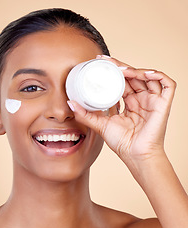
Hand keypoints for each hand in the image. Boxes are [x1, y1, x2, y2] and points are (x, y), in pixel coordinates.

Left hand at [68, 56, 176, 170]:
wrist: (134, 155)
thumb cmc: (121, 142)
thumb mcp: (100, 125)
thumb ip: (85, 114)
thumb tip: (70, 103)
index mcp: (129, 103)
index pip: (123, 81)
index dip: (114, 71)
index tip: (101, 63)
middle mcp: (141, 99)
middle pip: (133, 76)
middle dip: (121, 67)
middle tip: (107, 61)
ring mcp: (153, 101)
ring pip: (148, 77)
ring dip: (135, 70)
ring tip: (121, 69)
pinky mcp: (163, 104)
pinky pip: (167, 85)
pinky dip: (158, 76)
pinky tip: (145, 73)